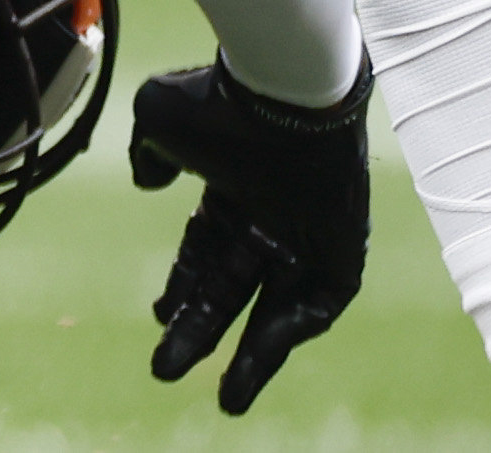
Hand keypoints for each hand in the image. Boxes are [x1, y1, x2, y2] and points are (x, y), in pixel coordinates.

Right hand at [128, 57, 371, 414]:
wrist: (284, 91)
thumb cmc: (216, 104)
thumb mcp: (158, 122)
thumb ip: (150, 154)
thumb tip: (148, 180)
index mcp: (230, 191)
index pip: (204, 253)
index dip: (182, 287)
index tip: (159, 316)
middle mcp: (268, 218)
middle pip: (231, 290)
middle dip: (201, 330)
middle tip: (167, 370)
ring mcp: (306, 235)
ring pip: (277, 309)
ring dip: (252, 355)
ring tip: (228, 399)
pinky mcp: (341, 249)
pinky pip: (320, 303)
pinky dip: (292, 330)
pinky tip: (258, 356)